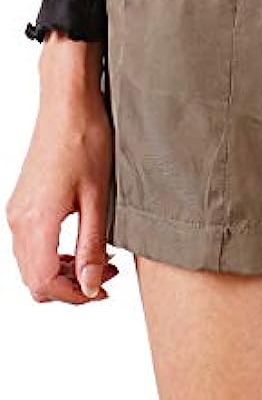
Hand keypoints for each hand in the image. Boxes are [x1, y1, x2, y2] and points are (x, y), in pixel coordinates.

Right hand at [6, 32, 118, 303]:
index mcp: (36, 222)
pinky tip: (83, 240)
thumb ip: (92, 246)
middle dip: (71, 286)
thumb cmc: (85, 139)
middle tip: (107, 276)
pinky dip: (54, 252)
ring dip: (64, 270)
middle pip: (34, 279)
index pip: (45, 283)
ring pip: (31, 263)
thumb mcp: (97, 198)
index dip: (76, 296)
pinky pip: (31, 244)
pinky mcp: (23, 201)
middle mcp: (18, 220)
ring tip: (101, 258)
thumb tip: (92, 287)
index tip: (104, 290)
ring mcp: (17, 210)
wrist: (68, 103)